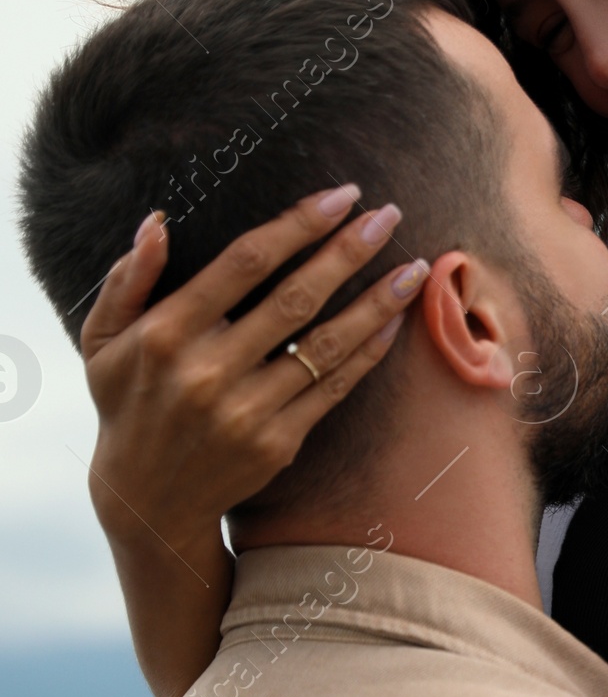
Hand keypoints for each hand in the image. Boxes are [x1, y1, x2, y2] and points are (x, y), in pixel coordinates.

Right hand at [82, 186, 423, 560]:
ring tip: (414, 267)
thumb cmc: (127, 404)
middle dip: (348, 251)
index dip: (299, 225)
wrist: (148, 501)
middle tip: (389, 215)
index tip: (342, 195)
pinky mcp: (278, 444)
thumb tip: (156, 223)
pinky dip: (368, 354)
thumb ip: (127, 280)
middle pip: (296, 297)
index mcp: (167, 333)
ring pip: (326, 345)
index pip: (246, 263)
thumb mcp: (104, 341)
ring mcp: (248, 412)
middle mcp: (209, 371)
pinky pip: (334, 389)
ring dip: (377, 302)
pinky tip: (395, 321)